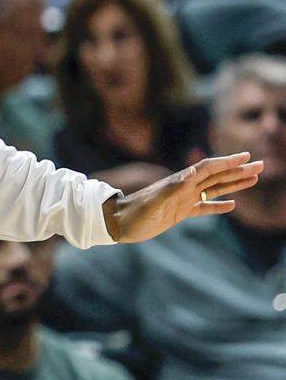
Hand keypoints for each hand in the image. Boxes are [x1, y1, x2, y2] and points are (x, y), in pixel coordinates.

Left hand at [102, 152, 262, 242]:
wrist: (117, 223)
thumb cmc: (134, 212)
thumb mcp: (154, 201)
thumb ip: (173, 188)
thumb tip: (192, 173)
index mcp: (180, 182)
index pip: (209, 169)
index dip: (227, 162)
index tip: (246, 157)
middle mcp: (184, 188)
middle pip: (217, 177)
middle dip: (238, 170)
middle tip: (261, 165)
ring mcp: (182, 200)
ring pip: (214, 190)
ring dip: (234, 184)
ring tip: (253, 179)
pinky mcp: (179, 213)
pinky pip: (203, 208)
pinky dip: (218, 206)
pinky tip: (232, 205)